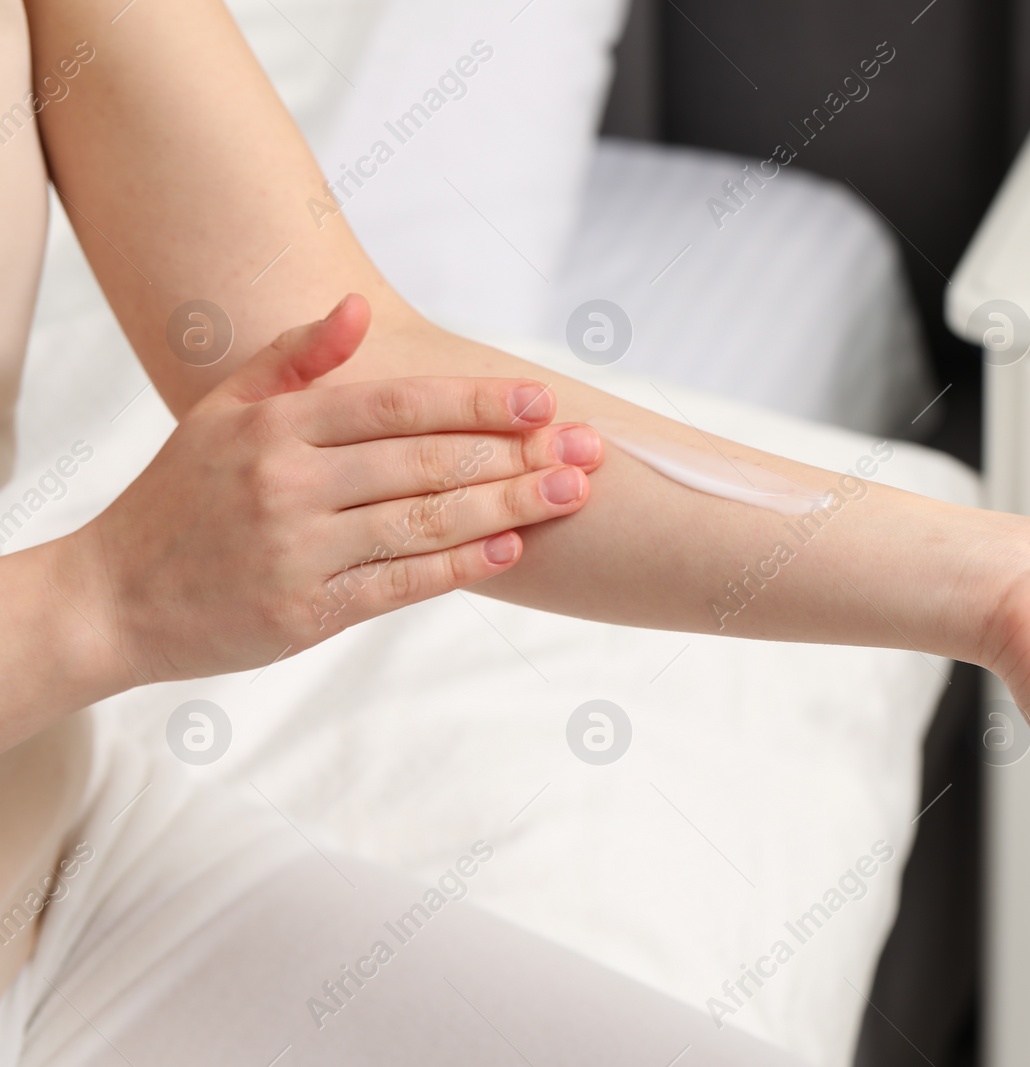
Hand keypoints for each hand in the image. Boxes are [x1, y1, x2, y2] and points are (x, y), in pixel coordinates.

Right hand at [54, 295, 602, 682]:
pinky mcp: (308, 613)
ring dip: (508, 507)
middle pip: (424, 463)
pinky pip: (401, 584)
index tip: (540, 402)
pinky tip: (512, 548)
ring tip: (569, 493)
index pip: (395, 405)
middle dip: (515, 453)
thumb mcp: (221, 412)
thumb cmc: (180, 498)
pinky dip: (461, 566)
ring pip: (424, 523)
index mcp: (273, 428)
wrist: (114, 598)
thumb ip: (294, 359)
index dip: (475, 403)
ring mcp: (299, 552)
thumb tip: (357, 309)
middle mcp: (287, 485)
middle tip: (584, 448)